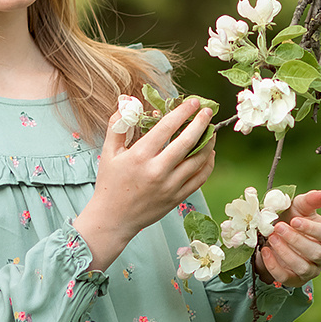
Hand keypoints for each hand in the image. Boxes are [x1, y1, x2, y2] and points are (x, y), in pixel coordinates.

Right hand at [72, 98, 215, 273]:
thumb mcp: (108, 152)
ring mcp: (170, 186)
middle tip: (208, 111)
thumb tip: (126, 102)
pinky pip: (200, 178)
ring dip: (209, 143)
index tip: (193, 102)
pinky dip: (208, 164)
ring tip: (212, 130)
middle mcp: (157, 171)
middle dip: (201, 123)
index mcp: (140, 156)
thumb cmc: (110, 183)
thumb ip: (117, 125)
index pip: (166, 128)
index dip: (182, 112)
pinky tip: (209, 154)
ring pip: (198, 160)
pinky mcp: (177, 198)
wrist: (113, 219)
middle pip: (187, 142)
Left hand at [254, 189, 320, 289]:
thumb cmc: (291, 218)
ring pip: (303, 267)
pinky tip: (265, 252)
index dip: (312, 229)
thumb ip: (310, 201)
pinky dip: (274, 266)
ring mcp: (311, 270)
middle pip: (316, 253)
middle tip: (278, 227)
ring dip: (285, 253)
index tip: (294, 220)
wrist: (275, 235)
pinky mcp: (295, 280)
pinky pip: (287, 278)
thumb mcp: (298, 206)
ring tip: (271, 238)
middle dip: (295, 240)